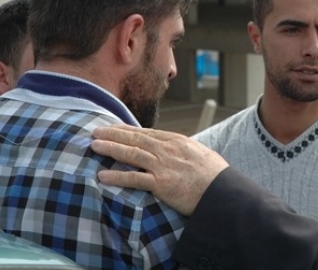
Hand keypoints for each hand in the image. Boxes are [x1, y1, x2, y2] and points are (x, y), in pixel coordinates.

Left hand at [91, 124, 228, 215]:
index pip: (147, 133)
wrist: (223, 190)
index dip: (127, 130)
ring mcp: (163, 166)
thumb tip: (178, 151)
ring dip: (111, 149)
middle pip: (135, 139)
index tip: (113, 127)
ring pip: (131, 153)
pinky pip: (134, 179)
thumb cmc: (215, 175)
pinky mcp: (161, 183)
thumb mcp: (200, 154)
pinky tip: (103, 176)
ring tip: (94, 146)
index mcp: (177, 141)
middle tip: (96, 131)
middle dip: (113, 134)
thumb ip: (184, 151)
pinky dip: (117, 177)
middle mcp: (167, 149)